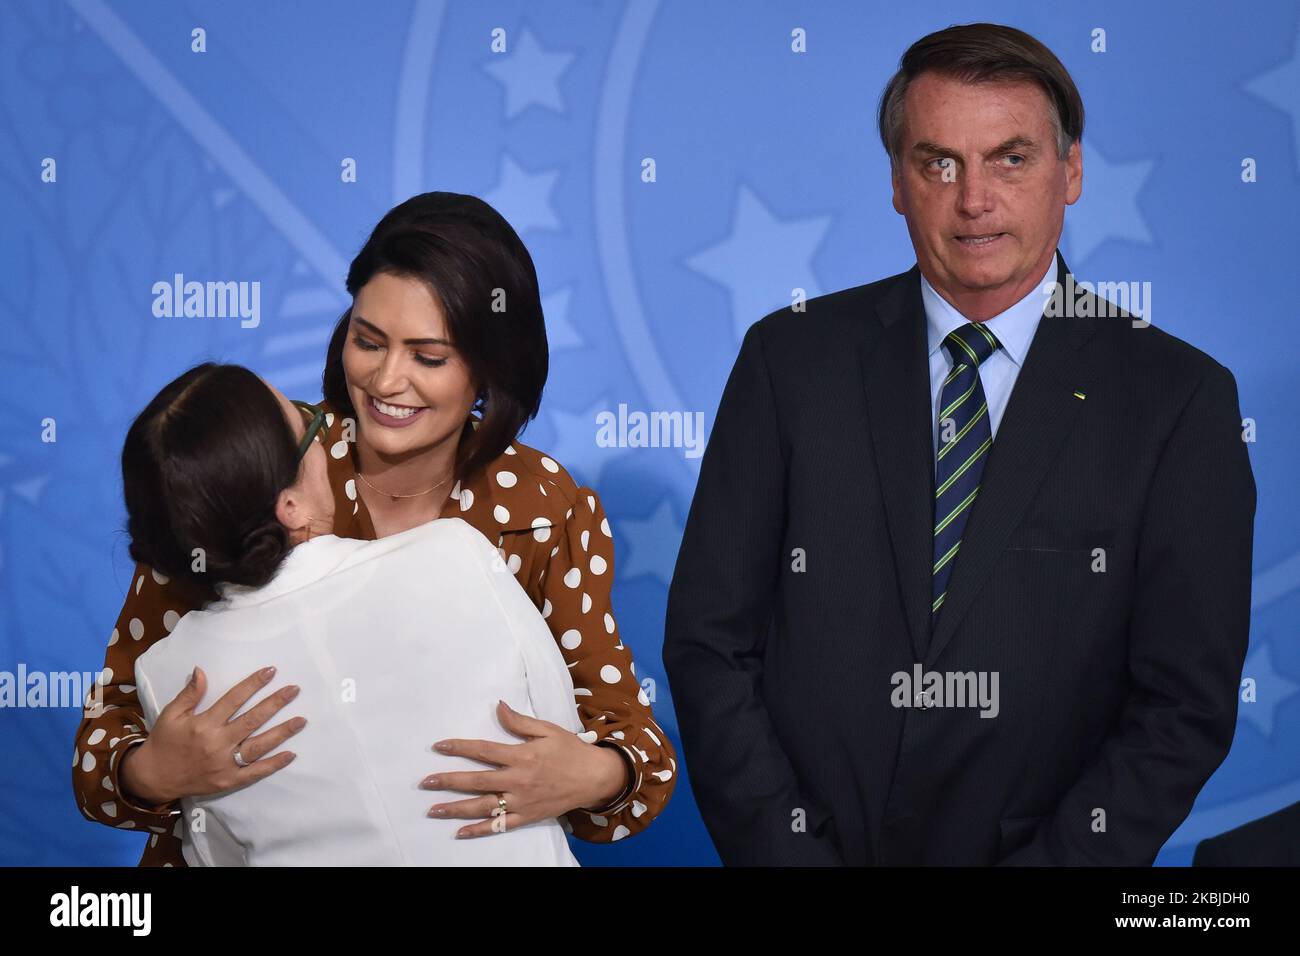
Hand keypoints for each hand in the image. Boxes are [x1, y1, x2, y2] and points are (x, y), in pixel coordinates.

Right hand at [120, 665, 305, 804]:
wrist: (153, 778)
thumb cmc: (164, 742)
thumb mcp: (171, 714)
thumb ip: (189, 694)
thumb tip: (201, 670)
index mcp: (204, 724)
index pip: (235, 698)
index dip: (254, 684)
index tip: (271, 671)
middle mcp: (217, 743)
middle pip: (253, 719)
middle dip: (276, 703)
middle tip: (294, 690)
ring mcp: (225, 763)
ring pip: (259, 746)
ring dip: (282, 732)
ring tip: (301, 720)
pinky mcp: (228, 780)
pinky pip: (255, 772)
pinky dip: (274, 764)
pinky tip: (291, 754)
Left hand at [421, 700, 628, 837]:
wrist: (596, 777)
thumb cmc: (571, 750)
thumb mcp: (548, 729)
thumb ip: (519, 721)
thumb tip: (498, 707)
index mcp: (522, 755)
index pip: (483, 751)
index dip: (459, 748)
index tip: (438, 746)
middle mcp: (518, 780)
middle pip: (476, 781)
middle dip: (448, 781)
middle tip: (425, 783)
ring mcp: (522, 801)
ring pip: (483, 806)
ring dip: (456, 808)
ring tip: (434, 809)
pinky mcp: (528, 816)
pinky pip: (500, 825)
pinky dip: (480, 830)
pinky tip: (460, 833)